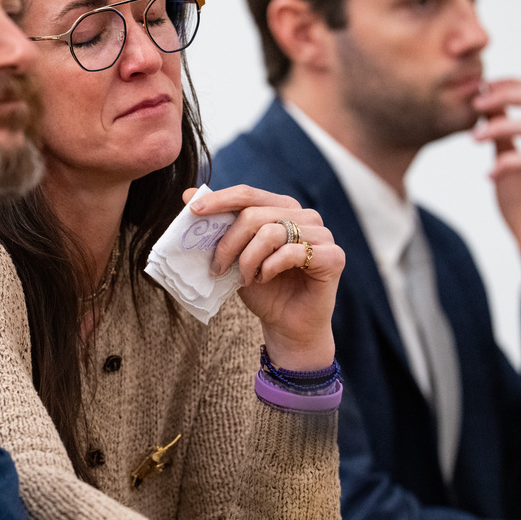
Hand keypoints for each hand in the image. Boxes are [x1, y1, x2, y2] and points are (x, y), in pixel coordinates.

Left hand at [185, 185, 343, 369]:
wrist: (286, 325)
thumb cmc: (262, 288)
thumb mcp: (234, 255)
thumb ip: (218, 226)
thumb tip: (187, 194)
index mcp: (282, 208)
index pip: (248, 194)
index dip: (220, 200)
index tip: (193, 211)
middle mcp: (305, 215)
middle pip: (255, 215)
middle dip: (229, 243)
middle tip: (217, 267)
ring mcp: (322, 234)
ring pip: (271, 233)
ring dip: (248, 259)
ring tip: (244, 277)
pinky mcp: (333, 256)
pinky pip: (291, 253)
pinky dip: (269, 268)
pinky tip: (265, 279)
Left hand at [472, 78, 520, 314]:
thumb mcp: (506, 157)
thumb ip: (501, 131)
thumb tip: (485, 101)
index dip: (508, 84)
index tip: (478, 88)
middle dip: (504, 94)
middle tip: (474, 104)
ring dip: (498, 126)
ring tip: (473, 139)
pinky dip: (504, 163)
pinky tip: (488, 174)